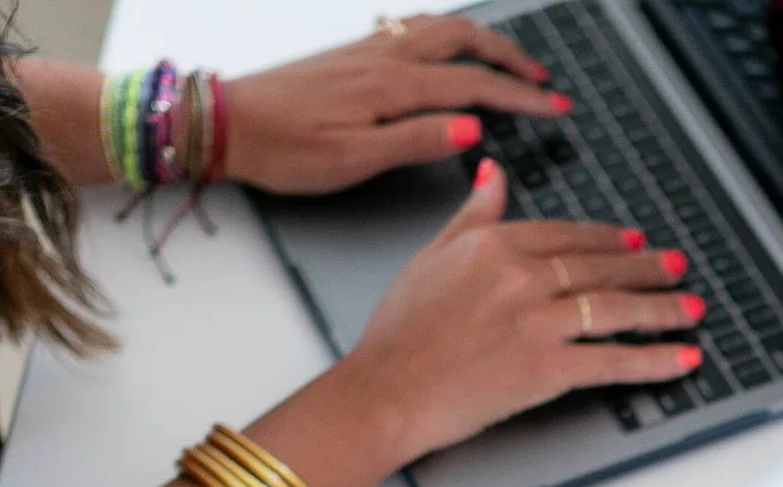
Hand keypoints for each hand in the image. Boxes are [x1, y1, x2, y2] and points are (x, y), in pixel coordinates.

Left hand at [224, 13, 567, 195]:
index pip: (475, 86)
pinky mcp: (353, 52)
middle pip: (465, 42)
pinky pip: (413, 29)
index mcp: (392, 87)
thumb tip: (473, 131)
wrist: (226, 123)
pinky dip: (448, 32)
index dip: (522, 98)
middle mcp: (384, 58)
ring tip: (509, 59)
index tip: (556, 108)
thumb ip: (417, 142)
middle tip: (545, 80)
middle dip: (511, 58)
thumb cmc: (283, 149)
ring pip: (440, 29)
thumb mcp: (354, 161)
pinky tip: (450, 45)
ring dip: (483, 40)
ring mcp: (368, 49)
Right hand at [333, 159, 704, 461]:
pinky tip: (682, 359)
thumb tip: (494, 175)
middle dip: (648, 269)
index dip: (608, 240)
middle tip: (678, 268)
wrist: (385, 389)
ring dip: (662, 308)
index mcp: (494, 245)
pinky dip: (654, 360)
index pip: (568, 235)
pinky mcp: (547, 367)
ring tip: (692, 308)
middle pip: (600, 268)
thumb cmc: (398, 335)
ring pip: (616, 308)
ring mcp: (537, 320)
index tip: (634, 242)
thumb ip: (472, 215)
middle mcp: (522, 276)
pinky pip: (613, 359)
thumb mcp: (430, 256)